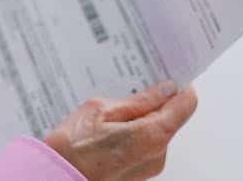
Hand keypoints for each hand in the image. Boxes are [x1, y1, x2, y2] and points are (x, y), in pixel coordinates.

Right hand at [45, 82, 197, 180]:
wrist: (56, 177)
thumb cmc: (74, 148)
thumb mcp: (102, 110)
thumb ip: (138, 100)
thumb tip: (164, 88)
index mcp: (154, 135)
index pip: (186, 103)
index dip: (178, 85)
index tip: (165, 73)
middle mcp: (158, 154)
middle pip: (170, 117)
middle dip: (153, 101)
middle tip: (127, 88)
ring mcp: (149, 166)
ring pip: (155, 130)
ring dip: (139, 117)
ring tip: (110, 111)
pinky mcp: (138, 172)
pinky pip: (144, 144)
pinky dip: (132, 132)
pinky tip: (108, 127)